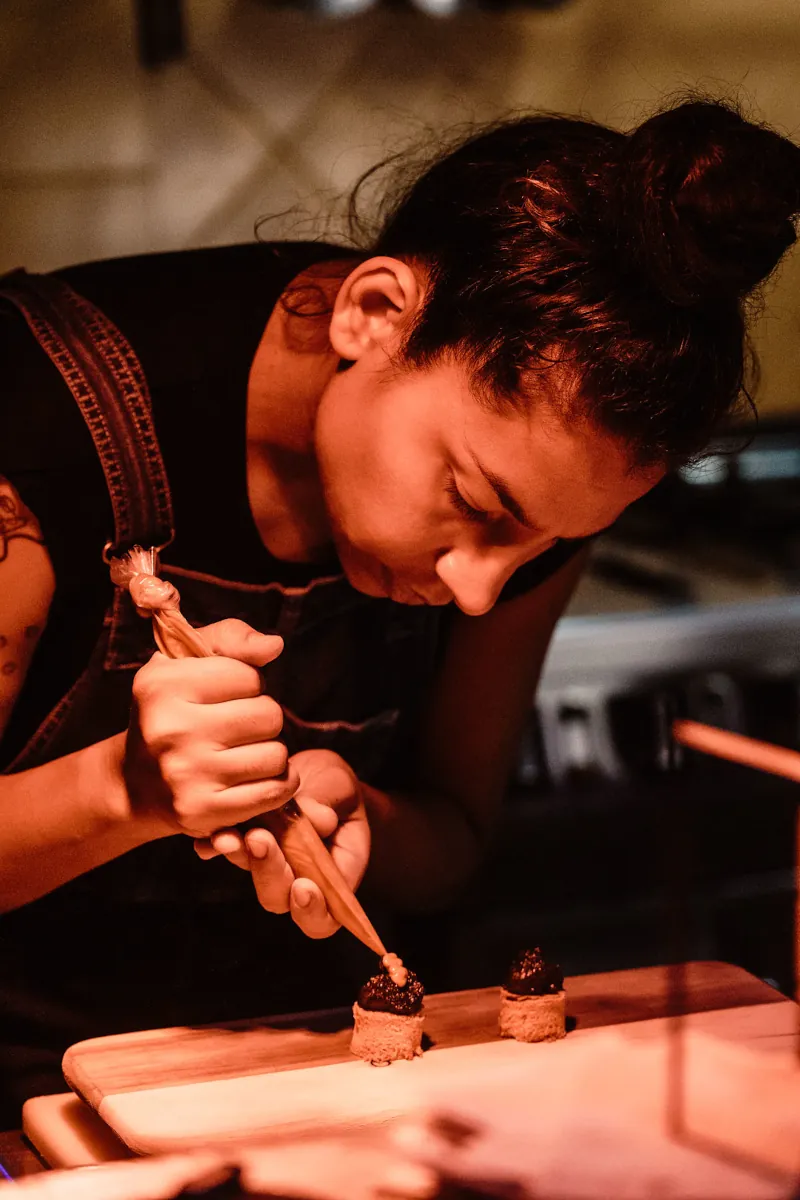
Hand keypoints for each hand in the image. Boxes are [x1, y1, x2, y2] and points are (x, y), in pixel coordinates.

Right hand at [123, 619, 298, 836]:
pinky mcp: (202, 811)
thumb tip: (274, 646)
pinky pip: (274, 791)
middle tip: (237, 727)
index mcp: (162, 686)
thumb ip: (231, 639)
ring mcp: (185, 775)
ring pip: (276, 755)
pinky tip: (261, 776)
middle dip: (262, 718)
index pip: (250, 676)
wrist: (134, 783)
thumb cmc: (171, 711)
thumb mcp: (186, 662)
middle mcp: (169, 730)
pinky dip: (280, 784)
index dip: (247, 684)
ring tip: (244, 752)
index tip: (225, 696)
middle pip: (269, 714)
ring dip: (271, 752)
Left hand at [194, 748, 370, 938]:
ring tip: (230, 834)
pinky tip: (212, 835)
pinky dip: (217, 846)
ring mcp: (269, 863)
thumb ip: (330, 802)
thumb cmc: (331, 782)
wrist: (297, 769)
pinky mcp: (244, 846)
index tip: (303, 886)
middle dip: (269, 874)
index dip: (314, 910)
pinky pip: (229, 851)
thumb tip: (319, 820)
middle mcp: (301, 874)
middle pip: (281, 898)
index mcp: (337, 869)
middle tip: (259, 840)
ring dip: (240, 857)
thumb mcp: (338, 784)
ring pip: (252, 874)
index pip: (328, 911)